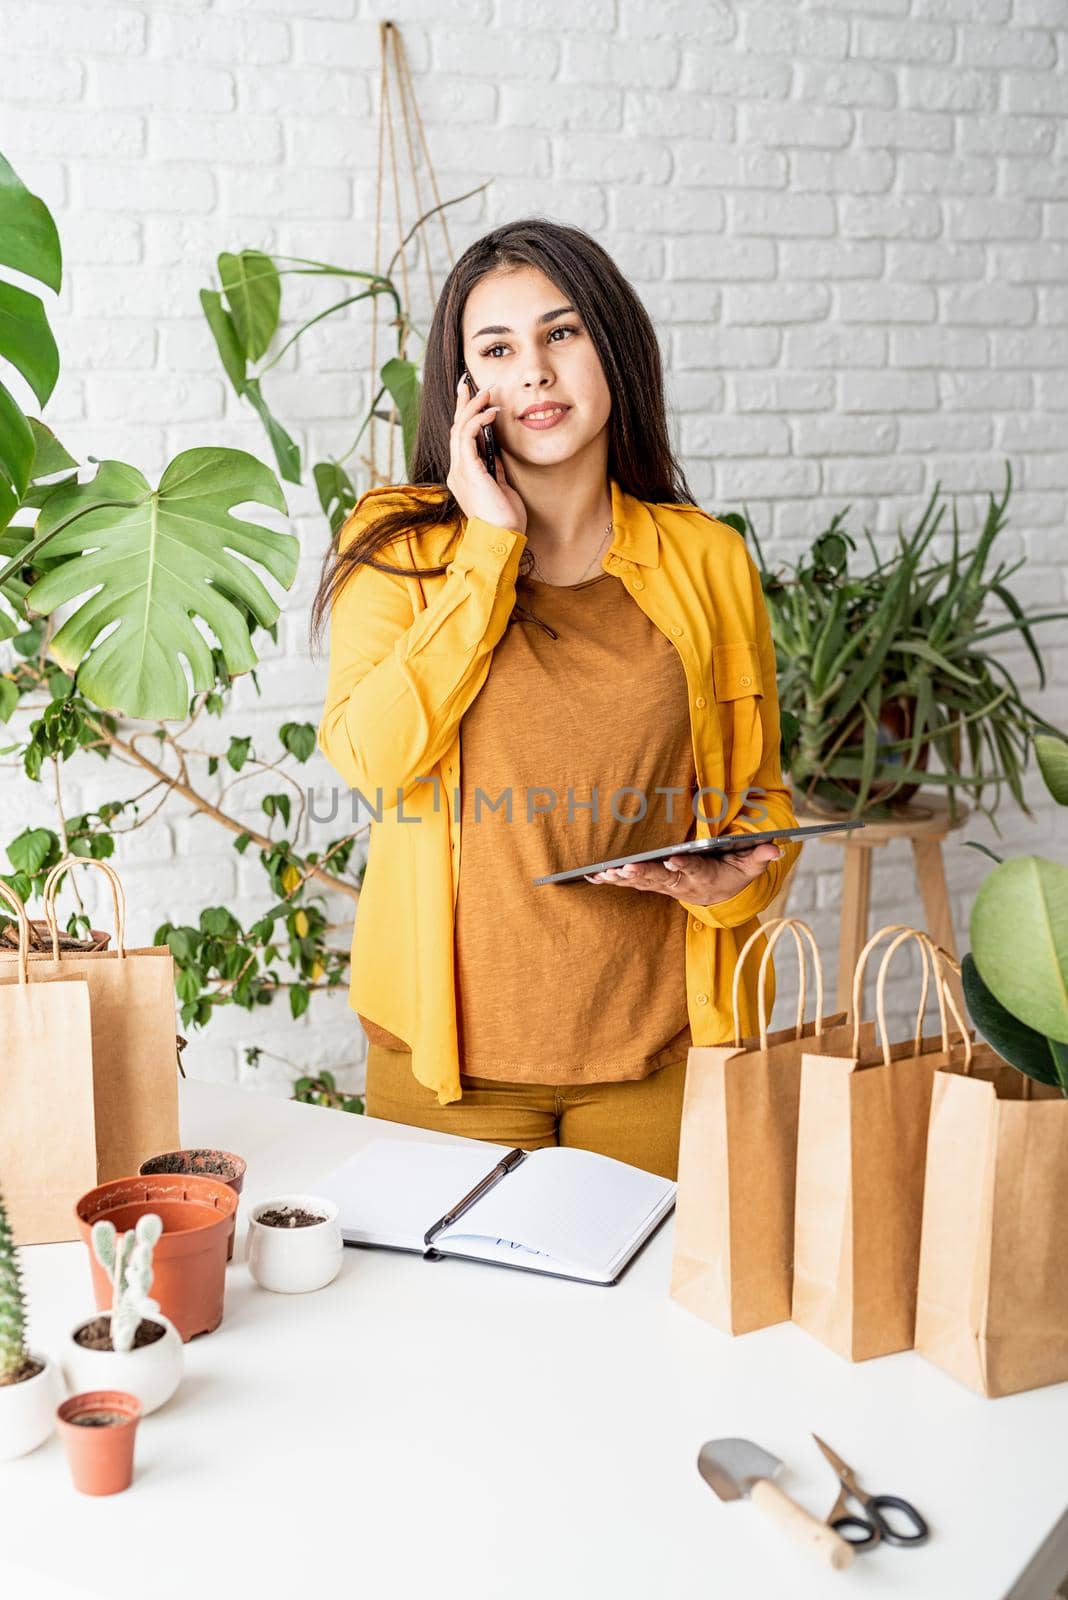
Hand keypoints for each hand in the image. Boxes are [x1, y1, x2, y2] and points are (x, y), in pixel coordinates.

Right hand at [447, 376, 527, 533]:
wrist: (501, 538)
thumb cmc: (504, 519)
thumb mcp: (501, 487)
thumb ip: (494, 469)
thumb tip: (496, 451)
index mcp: (463, 475)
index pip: (461, 439)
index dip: (465, 416)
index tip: (472, 397)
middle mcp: (456, 471)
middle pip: (455, 429)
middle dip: (463, 404)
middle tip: (469, 382)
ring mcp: (459, 471)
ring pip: (459, 429)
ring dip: (472, 407)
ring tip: (485, 391)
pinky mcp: (467, 471)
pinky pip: (467, 438)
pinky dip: (478, 421)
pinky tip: (491, 411)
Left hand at [584, 841, 785, 905]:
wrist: (719, 894)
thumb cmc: (733, 872)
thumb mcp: (750, 866)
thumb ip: (759, 856)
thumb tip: (777, 848)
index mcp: (704, 876)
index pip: (694, 870)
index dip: (683, 866)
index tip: (673, 859)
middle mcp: (681, 884)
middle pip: (662, 878)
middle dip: (644, 873)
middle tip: (626, 868)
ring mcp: (665, 885)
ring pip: (642, 882)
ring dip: (622, 878)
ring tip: (604, 872)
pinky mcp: (652, 884)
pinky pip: (630, 883)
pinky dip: (612, 880)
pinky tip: (592, 875)